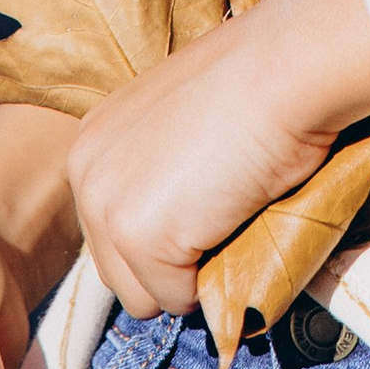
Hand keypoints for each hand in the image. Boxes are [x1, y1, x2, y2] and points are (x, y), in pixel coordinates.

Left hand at [68, 0, 369, 323]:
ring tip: (226, 218)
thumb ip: (162, 165)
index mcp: (94, 142)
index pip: (111, 229)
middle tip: (221, 212)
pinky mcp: (138, 236)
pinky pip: (176, 300)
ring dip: (187, 275)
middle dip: (170, 260)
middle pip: (117, 270)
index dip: (165, 228)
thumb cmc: (254, 81)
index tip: (205, 198)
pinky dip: (212, 282)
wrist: (283, 68)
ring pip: (141, 296)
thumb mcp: (183, 120)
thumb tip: (184, 216)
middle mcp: (85, 172)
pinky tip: (235, 223)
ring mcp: (107, 206)